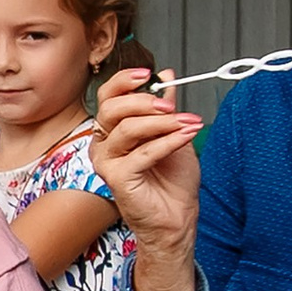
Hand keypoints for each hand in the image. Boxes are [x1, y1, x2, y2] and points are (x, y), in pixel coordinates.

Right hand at [89, 65, 203, 290]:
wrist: (177, 216)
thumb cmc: (172, 180)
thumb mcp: (173, 131)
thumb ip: (165, 106)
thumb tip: (164, 75)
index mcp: (112, 130)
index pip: (108, 97)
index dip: (125, 81)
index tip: (149, 75)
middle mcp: (104, 145)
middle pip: (111, 109)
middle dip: (144, 101)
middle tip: (171, 105)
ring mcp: (107, 162)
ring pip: (128, 129)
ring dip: (162, 122)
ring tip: (187, 122)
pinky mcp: (117, 178)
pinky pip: (142, 152)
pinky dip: (168, 141)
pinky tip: (186, 136)